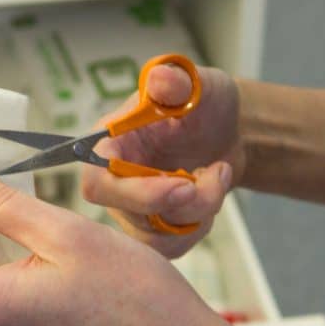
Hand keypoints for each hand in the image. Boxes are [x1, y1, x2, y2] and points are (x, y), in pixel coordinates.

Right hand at [82, 63, 242, 257]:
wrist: (227, 133)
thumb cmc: (204, 104)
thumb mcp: (197, 84)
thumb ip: (177, 82)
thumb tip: (161, 78)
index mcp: (109, 143)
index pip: (97, 182)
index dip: (137, 193)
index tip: (184, 184)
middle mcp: (113, 182)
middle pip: (132, 216)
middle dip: (184, 204)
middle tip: (216, 174)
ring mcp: (132, 210)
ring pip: (158, 236)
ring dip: (201, 210)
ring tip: (218, 173)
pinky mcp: (154, 229)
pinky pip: (173, 246)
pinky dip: (201, 225)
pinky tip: (211, 193)